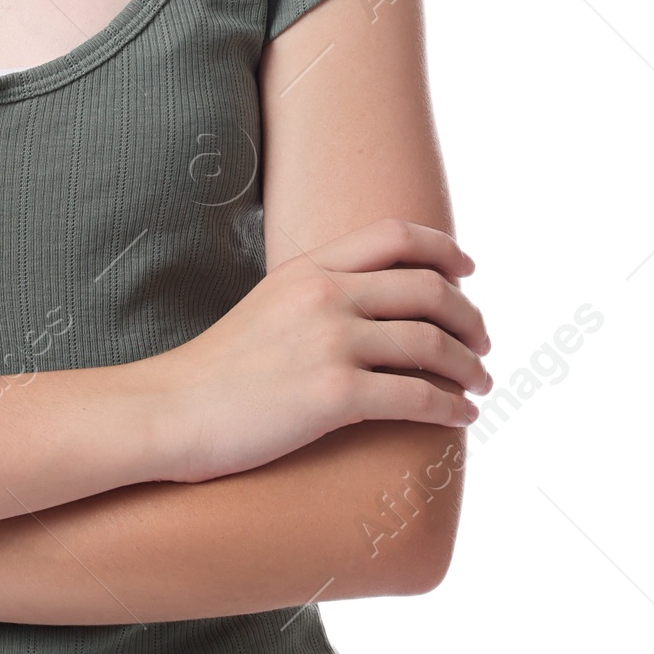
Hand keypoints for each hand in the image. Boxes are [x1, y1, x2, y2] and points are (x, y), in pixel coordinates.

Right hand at [135, 218, 490, 483]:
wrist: (170, 411)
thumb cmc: (216, 372)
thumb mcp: (267, 307)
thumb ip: (316, 296)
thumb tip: (373, 309)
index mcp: (308, 268)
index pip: (395, 235)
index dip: (444, 249)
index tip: (469, 270)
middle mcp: (325, 296)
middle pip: (428, 289)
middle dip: (470, 317)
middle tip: (484, 342)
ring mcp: (330, 343)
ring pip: (432, 345)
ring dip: (470, 367)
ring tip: (480, 384)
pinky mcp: (334, 396)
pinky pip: (416, 397)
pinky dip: (450, 408)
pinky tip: (461, 418)